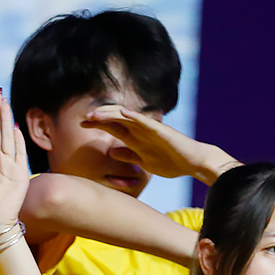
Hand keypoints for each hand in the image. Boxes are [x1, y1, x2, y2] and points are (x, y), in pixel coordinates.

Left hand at [80, 105, 236, 182]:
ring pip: (127, 117)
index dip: (97, 124)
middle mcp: (141, 130)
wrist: (193, 162)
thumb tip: (111, 153)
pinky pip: (145, 121)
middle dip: (99, 117)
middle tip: (84, 117)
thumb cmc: (170, 162)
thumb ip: (128, 156)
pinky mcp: (160, 130)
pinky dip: (134, 116)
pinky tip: (122, 112)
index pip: (113, 127)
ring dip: (111, 114)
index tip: (82, 124)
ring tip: (96, 114)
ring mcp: (150, 129)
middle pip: (116, 119)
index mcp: (136, 137)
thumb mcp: (143, 162)